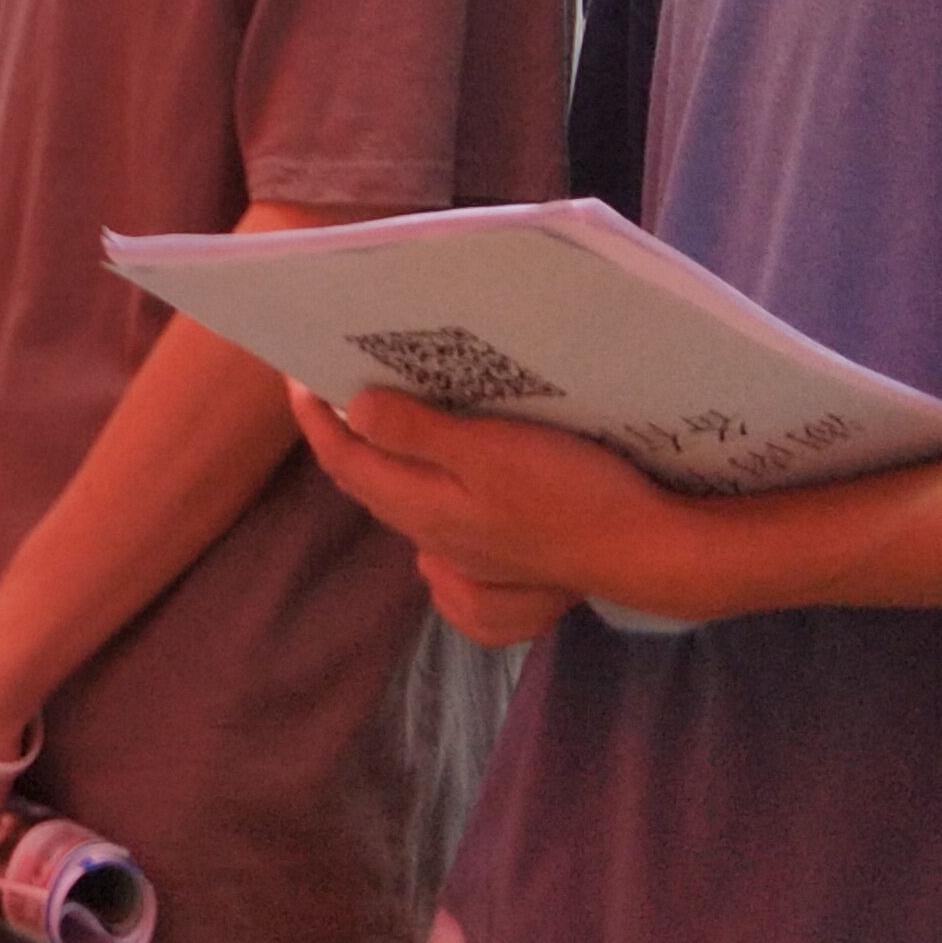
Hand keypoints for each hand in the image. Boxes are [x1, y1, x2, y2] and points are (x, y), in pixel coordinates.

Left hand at [285, 381, 715, 623]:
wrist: (643, 552)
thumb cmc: (570, 491)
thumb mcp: (491, 450)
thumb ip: (418, 432)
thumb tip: (353, 408)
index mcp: (421, 506)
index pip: (344, 459)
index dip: (316, 418)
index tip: (297, 374)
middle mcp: (433, 539)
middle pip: (368, 483)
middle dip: (344, 435)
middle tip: (334, 384)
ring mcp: (467, 560)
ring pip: (404, 506)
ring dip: (385, 463)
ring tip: (384, 418)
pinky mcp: (501, 568)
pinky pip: (439, 539)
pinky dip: (423, 502)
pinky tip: (439, 483)